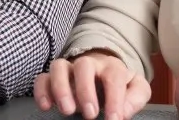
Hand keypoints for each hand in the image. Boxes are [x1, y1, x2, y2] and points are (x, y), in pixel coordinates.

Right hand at [34, 52, 151, 119]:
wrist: (103, 73)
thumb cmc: (119, 84)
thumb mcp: (136, 89)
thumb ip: (136, 97)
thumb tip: (123, 110)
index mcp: (112, 66)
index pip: (114, 77)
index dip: (114, 99)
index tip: (114, 119)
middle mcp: (89, 64)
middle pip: (83, 66)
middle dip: (85, 90)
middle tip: (90, 114)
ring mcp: (69, 69)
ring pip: (59, 67)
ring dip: (61, 88)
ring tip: (67, 110)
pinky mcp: (53, 78)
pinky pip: (42, 78)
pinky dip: (42, 90)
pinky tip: (46, 106)